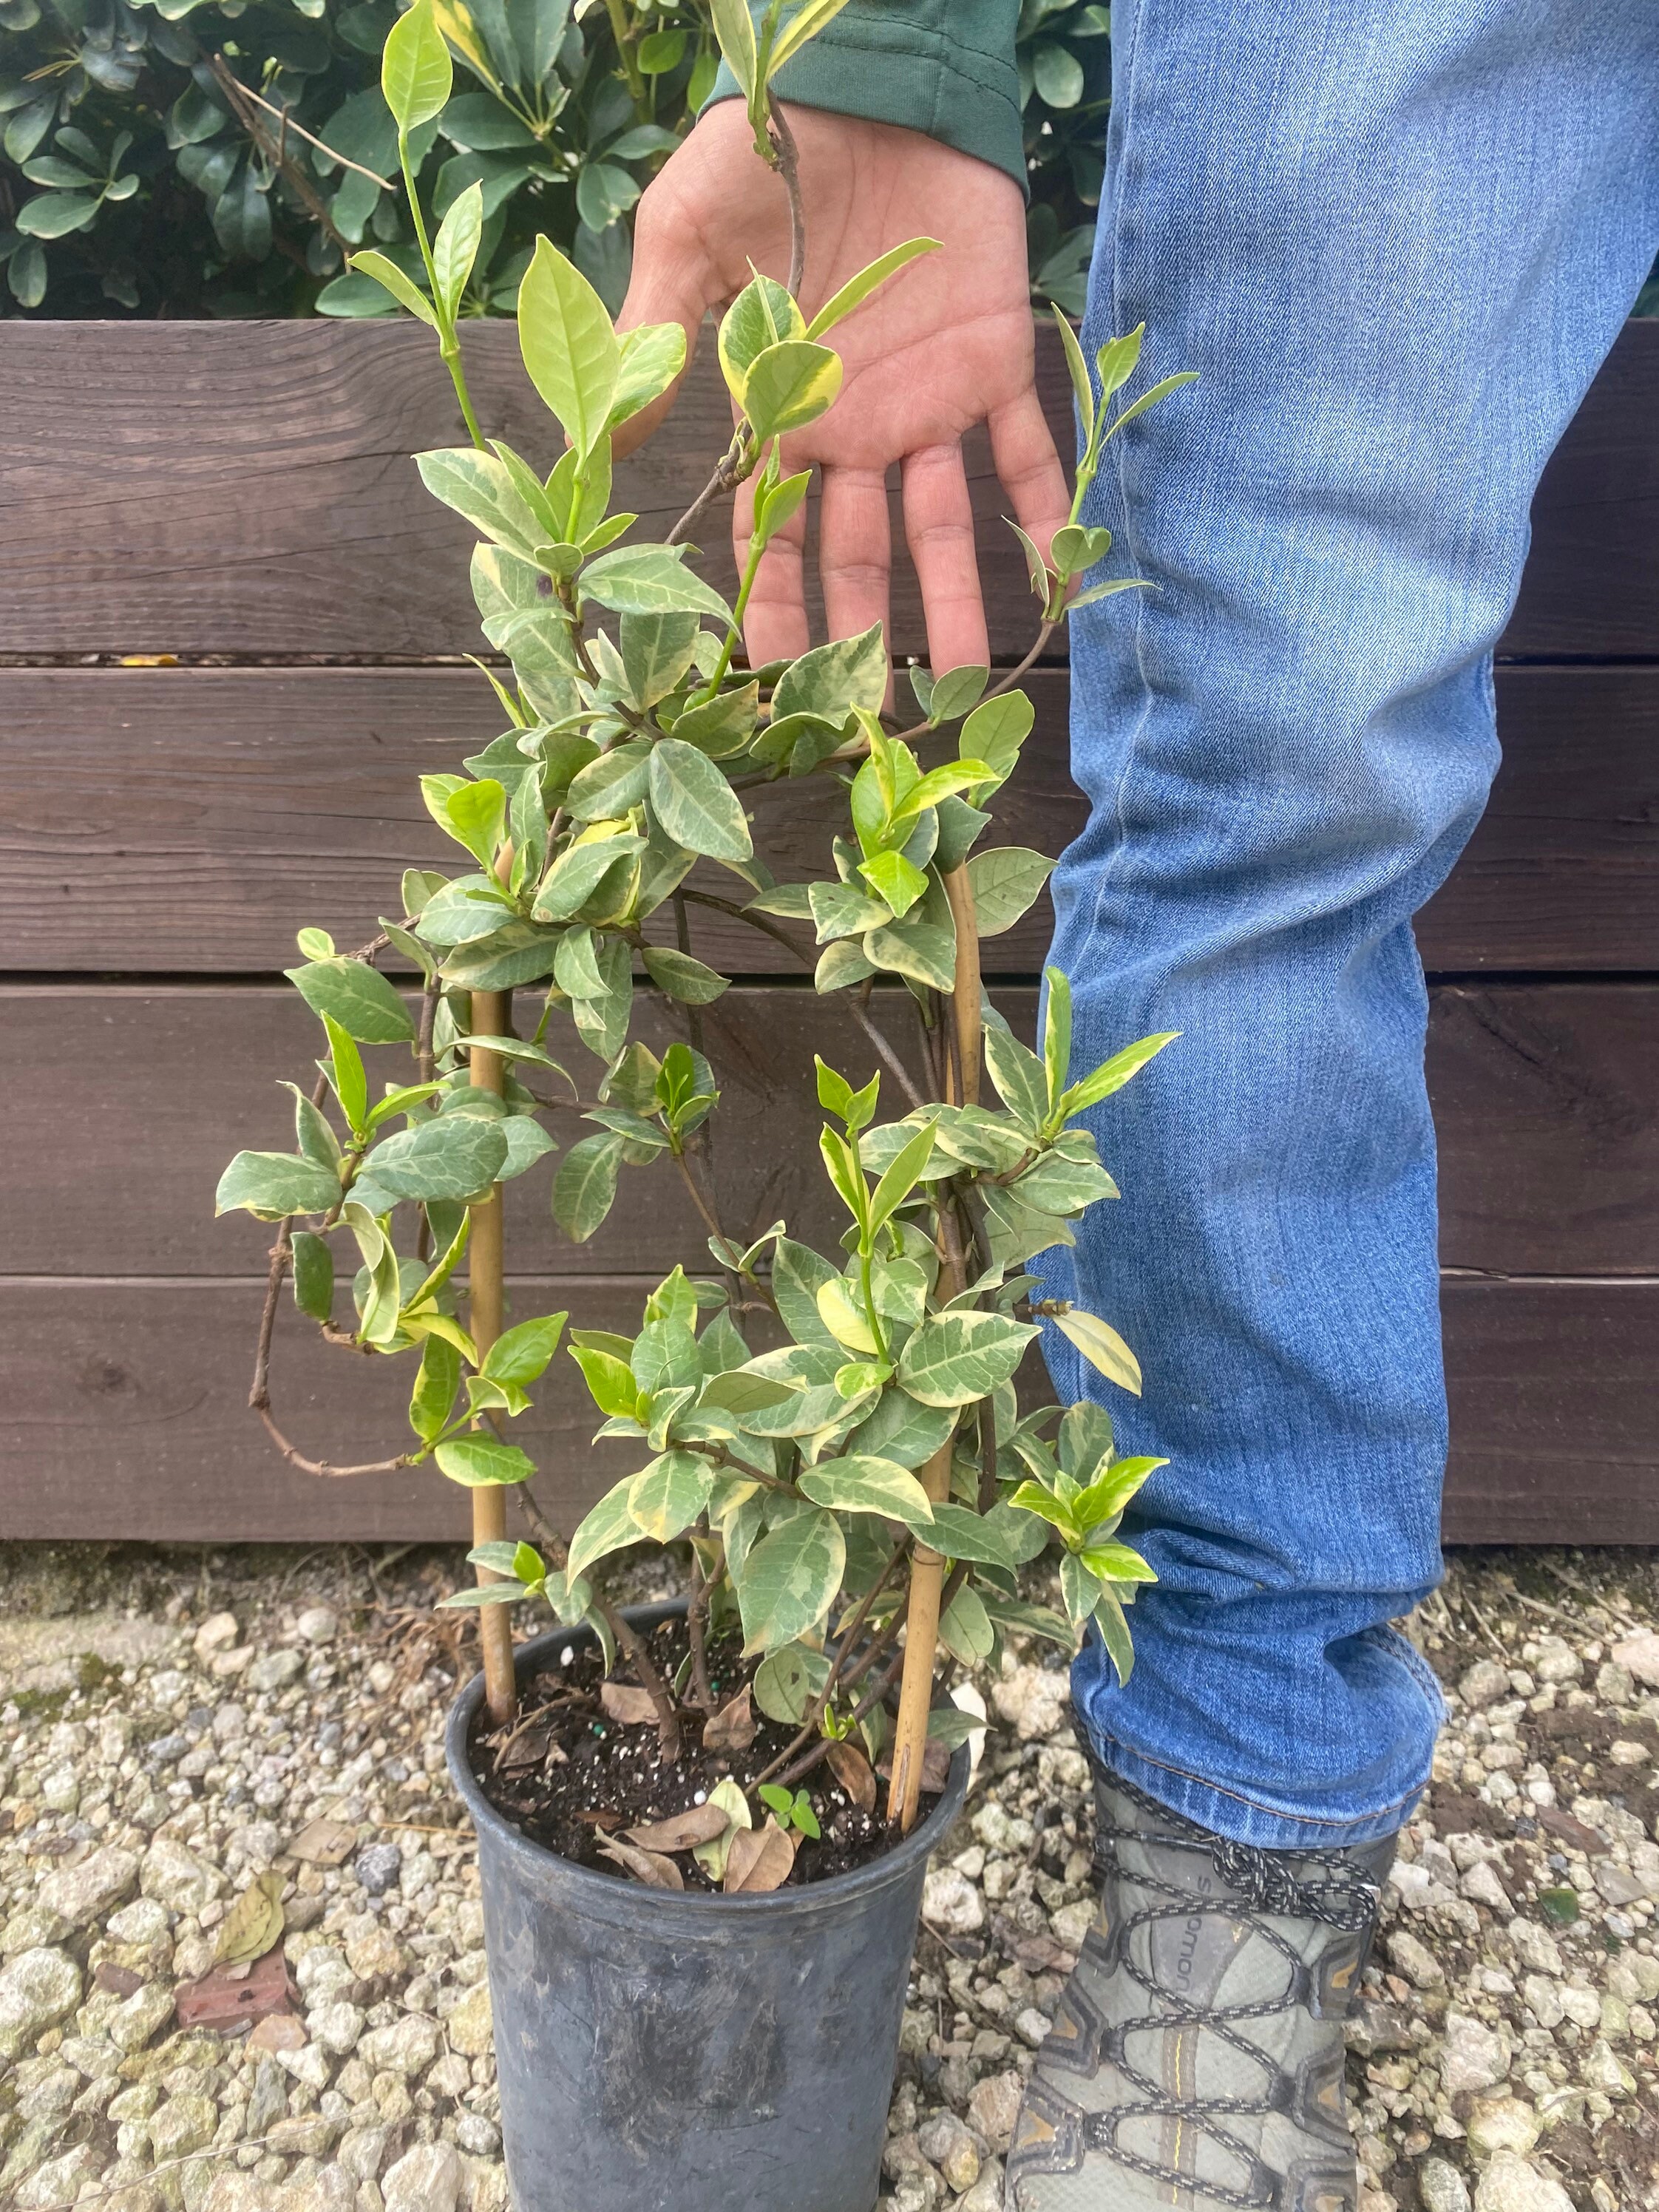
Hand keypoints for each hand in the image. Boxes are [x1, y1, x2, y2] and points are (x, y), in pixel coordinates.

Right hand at [616, 101, 1070, 674]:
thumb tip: (610, 448)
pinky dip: (1045, 507)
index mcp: (781, 412)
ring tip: (973, 680)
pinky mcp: (996, 360)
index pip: (774, 534)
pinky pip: (1028, 448)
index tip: (772, 686)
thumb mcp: (687, 240)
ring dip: (959, 597)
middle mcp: (855, 427)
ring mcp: (928, 400)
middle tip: (877, 717)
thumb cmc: (764, 155)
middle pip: (861, 552)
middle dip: (868, 633)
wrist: (866, 82)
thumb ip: (657, 340)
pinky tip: (1059, 580)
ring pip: (944, 523)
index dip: (773, 609)